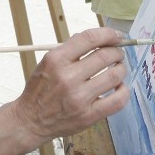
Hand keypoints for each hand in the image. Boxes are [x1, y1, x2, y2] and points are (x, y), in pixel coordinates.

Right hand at [12, 28, 128, 142]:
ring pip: (114, 76)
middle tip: (118, 54)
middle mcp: (68, 77)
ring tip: (119, 68)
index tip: (116, 35)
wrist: (31, 120)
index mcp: (56, 60)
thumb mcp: (47, 62)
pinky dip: (123, 90)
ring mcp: (79, 98)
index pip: (89, 38)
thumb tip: (98, 38)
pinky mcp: (88, 116)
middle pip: (105, 56)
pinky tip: (119, 87)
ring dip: (121, 68)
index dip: (108, 34)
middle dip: (117, 52)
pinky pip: (117, 100)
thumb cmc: (40, 89)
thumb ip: (70, 49)